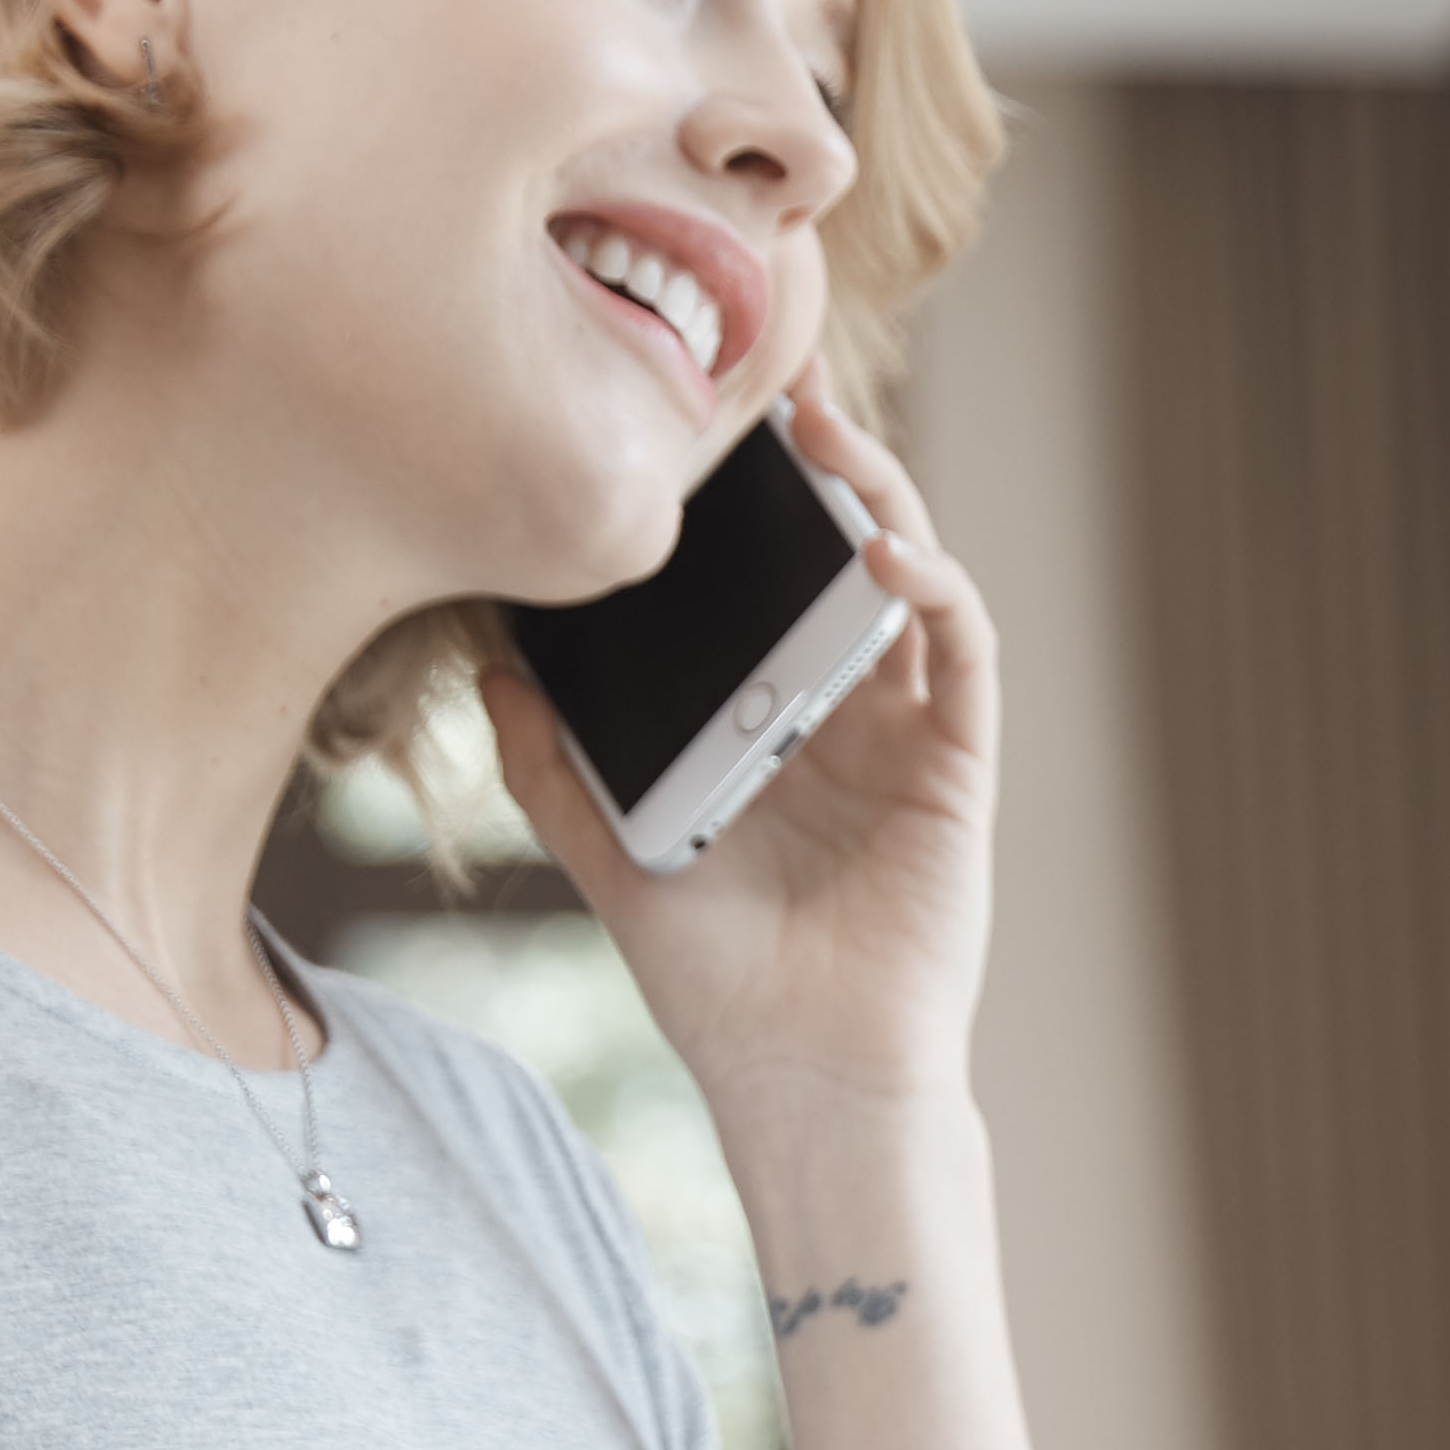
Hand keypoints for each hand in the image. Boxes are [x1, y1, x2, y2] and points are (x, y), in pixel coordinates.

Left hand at [488, 386, 999, 1133]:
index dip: (749, 495)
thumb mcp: (611, 858)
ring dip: (878, 496)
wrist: (802, 1083)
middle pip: (846, 552)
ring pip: (912, 578)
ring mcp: (910, 735)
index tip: (697, 414)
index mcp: (776, 720)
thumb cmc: (722, 989)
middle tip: (778, 366)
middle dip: (823, 456)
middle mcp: (850, 713)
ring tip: (824, 431)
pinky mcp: (958, 768)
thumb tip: (488, 665)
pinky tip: (885, 552)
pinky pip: (961, 653)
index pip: (769, 578)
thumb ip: (553, 767)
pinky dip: (933, 589)